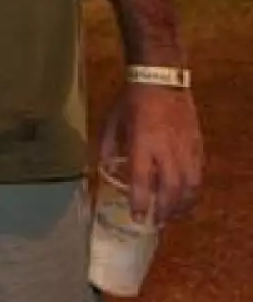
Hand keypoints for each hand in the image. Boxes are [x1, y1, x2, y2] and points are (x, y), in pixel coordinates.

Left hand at [100, 83, 203, 224]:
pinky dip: (193, 190)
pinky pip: (199, 173)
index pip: (142, 181)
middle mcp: (166, 150)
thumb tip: (103, 167)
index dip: (141, 202)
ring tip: (173, 216)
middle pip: (171, 189)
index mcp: (142, 144)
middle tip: (157, 223)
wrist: (160, 79)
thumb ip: (108, 146)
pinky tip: (186, 197)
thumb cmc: (131, 99)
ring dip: (183, 205)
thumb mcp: (111, 121)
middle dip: (165, 210)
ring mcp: (185, 148)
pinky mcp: (197, 145)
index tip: (138, 217)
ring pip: (190, 185)